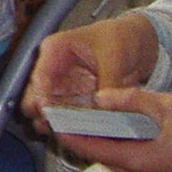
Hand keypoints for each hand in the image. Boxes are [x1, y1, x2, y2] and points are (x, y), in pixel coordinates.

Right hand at [19, 14, 158, 127]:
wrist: (137, 42)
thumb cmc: (120, 37)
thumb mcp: (115, 54)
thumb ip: (108, 81)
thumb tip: (103, 105)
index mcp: (55, 50)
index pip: (39, 77)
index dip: (42, 98)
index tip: (50, 114)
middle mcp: (54, 72)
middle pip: (35, 99)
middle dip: (45, 116)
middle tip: (60, 127)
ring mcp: (64, 90)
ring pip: (49, 114)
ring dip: (58, 126)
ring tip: (72, 135)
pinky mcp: (77, 103)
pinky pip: (69, 121)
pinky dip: (75, 129)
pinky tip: (85, 135)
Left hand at [51, 89, 171, 171]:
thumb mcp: (171, 107)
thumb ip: (132, 99)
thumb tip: (102, 96)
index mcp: (134, 161)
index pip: (86, 147)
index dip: (66, 130)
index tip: (52, 114)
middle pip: (99, 154)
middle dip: (85, 133)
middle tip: (75, 109)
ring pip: (115, 160)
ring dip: (107, 140)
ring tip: (101, 115)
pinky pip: (131, 165)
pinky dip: (124, 148)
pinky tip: (131, 130)